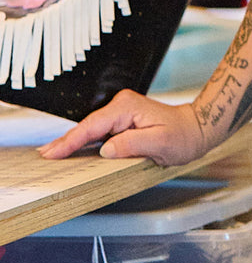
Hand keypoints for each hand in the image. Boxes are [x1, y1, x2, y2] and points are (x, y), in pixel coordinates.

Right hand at [38, 90, 205, 167]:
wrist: (196, 129)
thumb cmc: (182, 136)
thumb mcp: (161, 143)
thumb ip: (132, 144)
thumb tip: (105, 149)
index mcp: (126, 108)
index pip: (92, 126)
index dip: (71, 141)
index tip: (53, 152)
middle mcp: (120, 106)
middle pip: (87, 126)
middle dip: (65, 141)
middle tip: (44, 156)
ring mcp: (121, 113)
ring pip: (91, 130)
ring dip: (73, 142)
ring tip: (52, 154)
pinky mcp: (122, 121)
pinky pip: (99, 132)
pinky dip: (85, 142)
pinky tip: (73, 151)